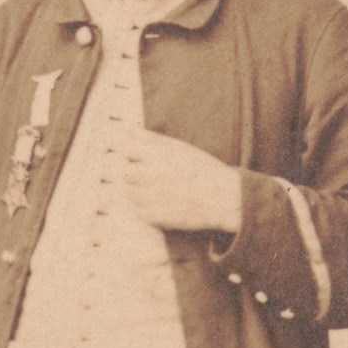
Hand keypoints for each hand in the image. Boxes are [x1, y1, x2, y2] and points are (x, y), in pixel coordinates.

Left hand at [109, 127, 241, 232]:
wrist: (223, 199)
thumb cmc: (204, 170)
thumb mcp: (180, 148)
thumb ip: (152, 139)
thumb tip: (131, 130)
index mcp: (155, 155)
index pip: (127, 150)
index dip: (133, 154)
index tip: (142, 159)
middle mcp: (149, 174)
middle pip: (124, 172)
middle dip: (133, 174)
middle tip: (150, 177)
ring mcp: (149, 196)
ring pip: (129, 193)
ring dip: (138, 191)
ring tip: (158, 191)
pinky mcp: (152, 216)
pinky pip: (138, 211)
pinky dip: (146, 209)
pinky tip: (162, 204)